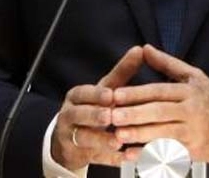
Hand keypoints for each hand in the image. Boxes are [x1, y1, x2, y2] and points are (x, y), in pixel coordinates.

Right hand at [51, 46, 144, 170]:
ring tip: (118, 141)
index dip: (96, 94)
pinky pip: (94, 157)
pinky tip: (126, 158)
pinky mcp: (78, 154)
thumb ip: (121, 73)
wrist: (69, 139)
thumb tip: (140, 50)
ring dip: (101, 139)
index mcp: (77, 96)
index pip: (83, 93)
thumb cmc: (93, 108)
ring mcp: (71, 136)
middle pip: (79, 115)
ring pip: (83, 138)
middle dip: (94, 115)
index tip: (110, 95)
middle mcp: (70, 115)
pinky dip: (110, 158)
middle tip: (109, 116)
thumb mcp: (104, 89)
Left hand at [111, 44, 208, 163]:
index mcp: (189, 91)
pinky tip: (133, 155)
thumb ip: (167, 64)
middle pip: (159, 112)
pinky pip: (168, 152)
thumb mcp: (194, 77)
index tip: (116, 95)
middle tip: (112, 116)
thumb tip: (145, 49)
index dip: (137, 93)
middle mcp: (191, 111)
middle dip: (134, 114)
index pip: (159, 91)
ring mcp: (193, 132)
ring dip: (139, 135)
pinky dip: (150, 154)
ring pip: (162, 133)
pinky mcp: (193, 151)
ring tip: (118, 135)